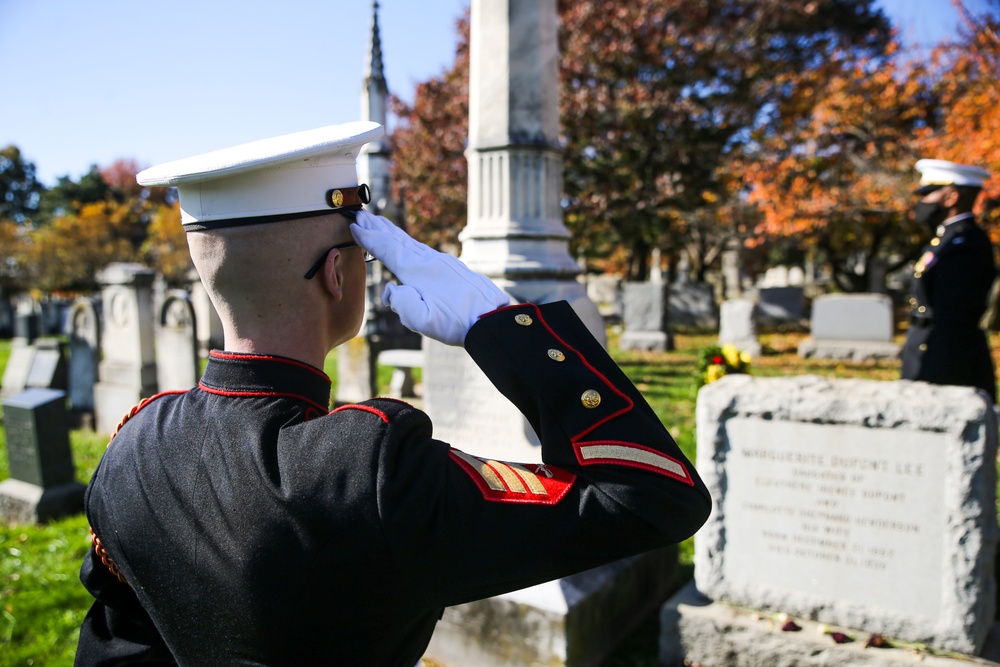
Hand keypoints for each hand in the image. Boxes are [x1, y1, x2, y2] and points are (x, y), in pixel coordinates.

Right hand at [351, 211, 509, 345]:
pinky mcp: (453, 268)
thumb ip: (400, 302)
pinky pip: (424, 249)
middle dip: (378, 228)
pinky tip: (410, 246)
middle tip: (361, 216)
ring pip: (411, 243)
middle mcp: (429, 260)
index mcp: (417, 270)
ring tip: (380, 224)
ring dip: (393, 233)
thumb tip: (391, 291)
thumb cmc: (456, 322)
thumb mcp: (421, 319)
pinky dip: (410, 243)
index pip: (387, 249)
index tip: (354, 226)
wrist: (492, 319)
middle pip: (398, 239)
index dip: (369, 238)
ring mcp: (443, 262)